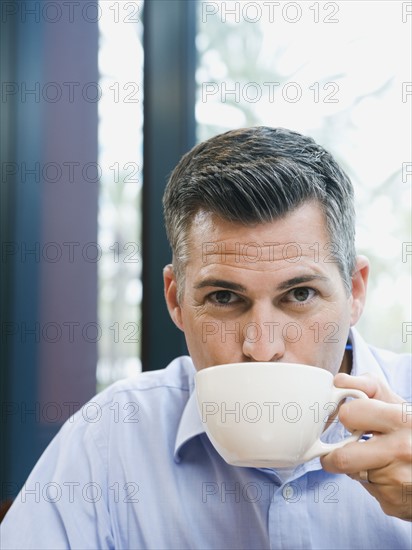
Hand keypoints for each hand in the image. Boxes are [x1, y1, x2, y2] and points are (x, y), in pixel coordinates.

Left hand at [321, 373, 411, 520]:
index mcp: (402, 420)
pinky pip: (367, 491)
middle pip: (341, 459)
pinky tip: (388, 476)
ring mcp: (398, 480)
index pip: (348, 415)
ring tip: (377, 460)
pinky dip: (372, 483)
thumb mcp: (399, 405)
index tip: (352, 420)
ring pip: (352, 474)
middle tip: (338, 451)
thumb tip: (338, 381)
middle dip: (334, 455)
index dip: (348, 416)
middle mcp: (402, 451)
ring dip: (357, 468)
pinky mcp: (394, 503)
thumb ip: (369, 387)